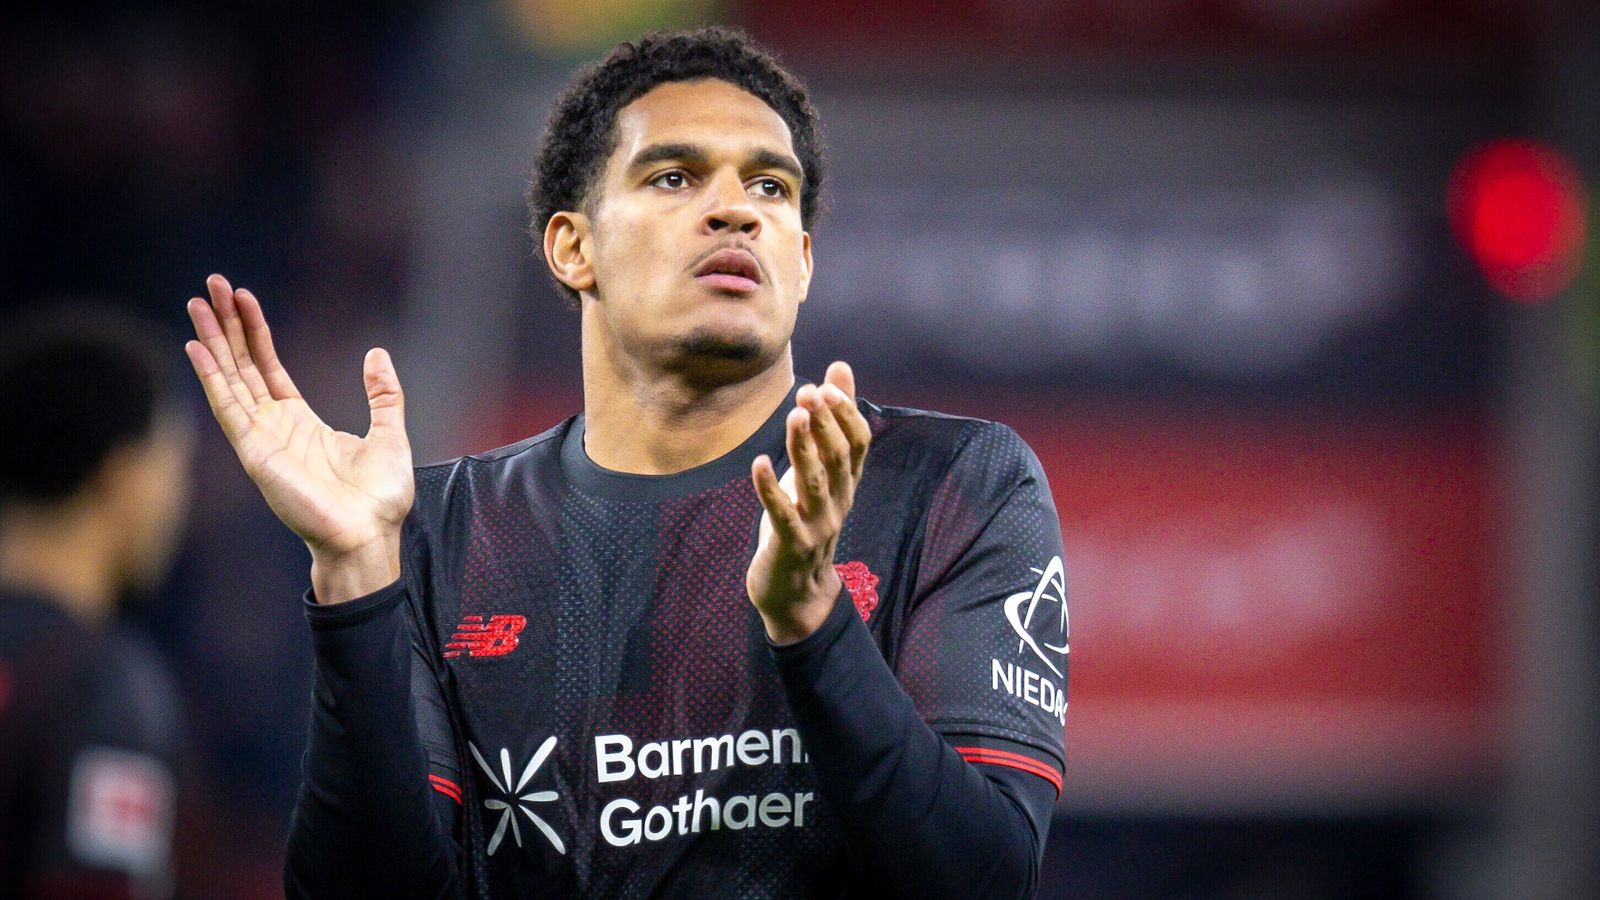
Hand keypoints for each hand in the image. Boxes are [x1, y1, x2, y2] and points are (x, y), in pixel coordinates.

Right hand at [184, 274, 414, 601]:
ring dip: (213, 340)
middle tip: (212, 284)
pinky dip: (212, 377)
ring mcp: (261, 439)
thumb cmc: (379, 499)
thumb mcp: (390, 434)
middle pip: (242, 365)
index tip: (243, 296)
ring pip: (230, 379)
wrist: (369, 536)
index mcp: (301, 423)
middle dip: (226, 325)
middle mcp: (274, 428)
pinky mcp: (256, 453)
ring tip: (198, 301)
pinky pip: (228, 407)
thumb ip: (383, 394)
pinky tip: (197, 347)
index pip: (268, 367)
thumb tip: (376, 354)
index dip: (255, 332)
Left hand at [747, 362, 870, 643]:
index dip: (846, 414)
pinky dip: (770, 489)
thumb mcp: (820, 470)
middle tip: (809, 392)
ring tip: (793, 416)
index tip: (827, 385)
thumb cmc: (806, 519)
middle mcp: (838, 502)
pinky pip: (782, 514)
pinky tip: (758, 463)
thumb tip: (840, 367)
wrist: (797, 591)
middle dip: (825, 424)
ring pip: (814, 482)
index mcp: (846, 483)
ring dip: (804, 448)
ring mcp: (816, 525)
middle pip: (838, 458)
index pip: (859, 444)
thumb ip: (831, 421)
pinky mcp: (790, 545)